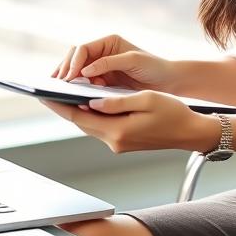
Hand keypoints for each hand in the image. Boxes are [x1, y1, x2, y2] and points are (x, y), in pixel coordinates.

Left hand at [37, 90, 216, 154]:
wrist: (191, 133)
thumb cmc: (174, 113)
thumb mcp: (146, 100)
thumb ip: (116, 102)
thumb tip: (91, 102)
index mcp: (118, 131)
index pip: (79, 117)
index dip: (59, 105)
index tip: (43, 95)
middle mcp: (114, 141)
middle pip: (80, 123)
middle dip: (63, 107)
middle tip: (47, 92)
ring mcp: (118, 144)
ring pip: (89, 126)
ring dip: (76, 111)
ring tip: (62, 95)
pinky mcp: (123, 142)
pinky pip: (100, 127)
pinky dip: (90, 115)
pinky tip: (86, 104)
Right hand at [50, 34, 179, 92]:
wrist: (168, 82)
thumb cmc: (154, 67)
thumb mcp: (133, 61)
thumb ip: (109, 63)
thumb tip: (85, 70)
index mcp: (108, 42)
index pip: (82, 49)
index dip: (73, 62)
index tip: (69, 77)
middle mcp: (102, 52)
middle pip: (75, 58)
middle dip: (65, 69)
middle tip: (59, 85)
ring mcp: (101, 67)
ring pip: (76, 71)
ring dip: (68, 79)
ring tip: (60, 91)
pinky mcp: (102, 81)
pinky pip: (84, 83)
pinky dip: (77, 88)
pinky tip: (73, 96)